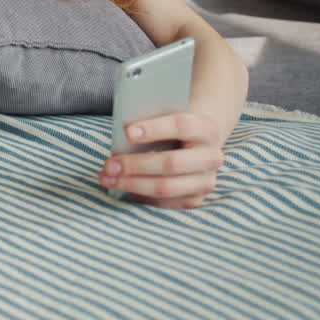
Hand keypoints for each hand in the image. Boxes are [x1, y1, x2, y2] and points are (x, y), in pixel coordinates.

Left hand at [99, 111, 224, 208]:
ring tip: (107, 179)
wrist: (196, 144)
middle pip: (171, 163)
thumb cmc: (171, 127)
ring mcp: (206, 181)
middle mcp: (212, 157)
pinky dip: (138, 196)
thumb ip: (149, 120)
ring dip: (132, 184)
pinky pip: (164, 202)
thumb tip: (122, 135)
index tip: (127, 132)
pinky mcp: (195, 199)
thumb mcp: (166, 117)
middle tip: (108, 164)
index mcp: (206, 128)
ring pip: (166, 187)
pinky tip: (120, 188)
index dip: (154, 129)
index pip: (181, 126)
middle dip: (135, 165)